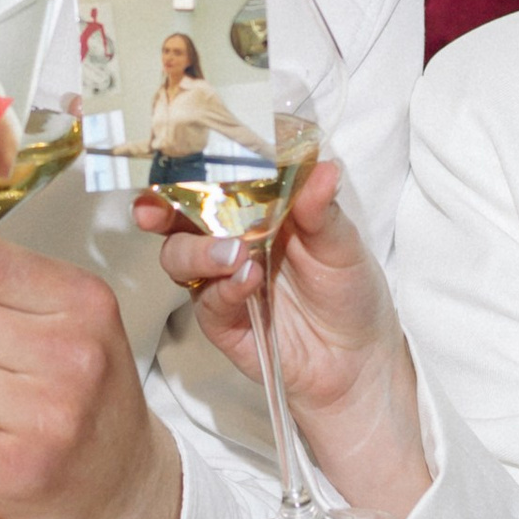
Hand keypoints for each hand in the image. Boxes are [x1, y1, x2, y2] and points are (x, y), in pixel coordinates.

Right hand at [134, 163, 431, 518]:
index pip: (210, 178)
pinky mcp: (221, 320)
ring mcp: (220, 279)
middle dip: (160, 207)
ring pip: (179, 256)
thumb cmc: (350, 292)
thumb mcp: (344, 244)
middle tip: (159, 207)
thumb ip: (323, 210)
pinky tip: (247, 281)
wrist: (359, 361)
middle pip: (177, 216)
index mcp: (254, 208)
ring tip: (234, 253)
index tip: (176, 157)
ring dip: (197, 250)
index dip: (186, 167)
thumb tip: (323, 169)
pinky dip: (223, 288)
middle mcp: (229, 238)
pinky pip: (207, 301)